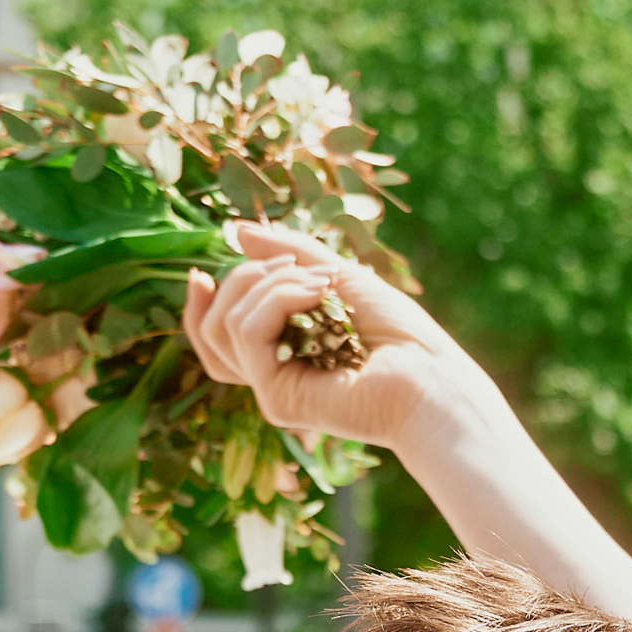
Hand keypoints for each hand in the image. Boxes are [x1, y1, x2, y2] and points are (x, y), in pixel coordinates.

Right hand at [179, 220, 486, 457]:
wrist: (432, 377)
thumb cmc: (399, 334)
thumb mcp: (338, 276)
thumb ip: (288, 255)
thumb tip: (234, 231)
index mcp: (283, 352)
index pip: (218, 333)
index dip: (200, 302)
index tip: (202, 269)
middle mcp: (273, 375)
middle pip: (213, 327)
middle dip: (242, 278)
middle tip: (297, 266)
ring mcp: (272, 389)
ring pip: (226, 324)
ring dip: (267, 284)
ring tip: (319, 283)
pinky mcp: (276, 400)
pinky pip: (247, 331)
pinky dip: (277, 299)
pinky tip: (319, 294)